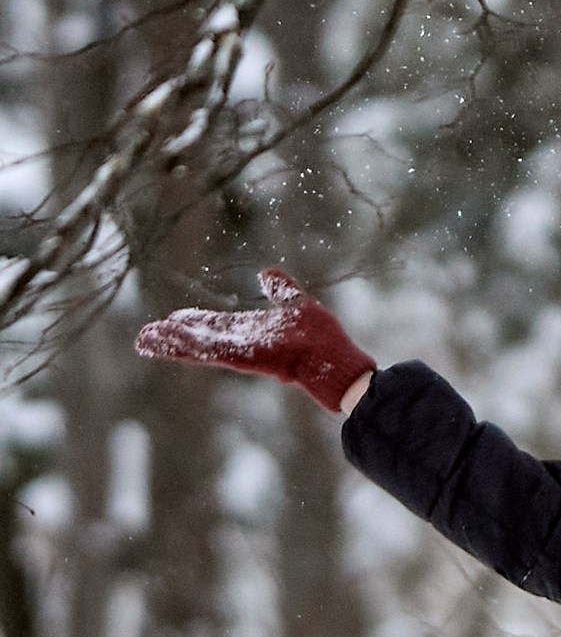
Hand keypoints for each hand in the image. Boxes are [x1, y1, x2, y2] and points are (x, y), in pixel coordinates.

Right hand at [135, 269, 375, 414]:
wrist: (340, 364)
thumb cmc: (325, 340)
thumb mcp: (299, 306)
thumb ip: (282, 290)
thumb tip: (267, 271)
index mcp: (255, 332)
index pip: (218, 327)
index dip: (194, 324)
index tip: (171, 320)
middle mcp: (245, 345)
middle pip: (202, 340)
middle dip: (174, 337)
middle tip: (144, 334)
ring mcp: (244, 353)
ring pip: (201, 348)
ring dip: (173, 344)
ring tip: (144, 339)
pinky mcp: (248, 359)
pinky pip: (215, 352)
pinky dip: (193, 347)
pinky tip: (171, 340)